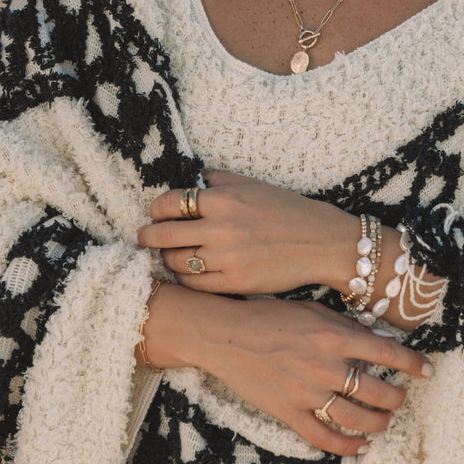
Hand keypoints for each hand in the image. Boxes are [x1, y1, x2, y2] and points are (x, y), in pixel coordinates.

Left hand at [137, 172, 354, 294]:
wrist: (319, 242)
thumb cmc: (287, 210)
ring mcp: (226, 258)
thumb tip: (194, 179)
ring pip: (176, 261)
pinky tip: (185, 271)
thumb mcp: (253, 184)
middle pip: (164, 235)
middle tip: (144, 237)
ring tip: (166, 254)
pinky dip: (184, 277)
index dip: (156, 208)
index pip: (170, 203)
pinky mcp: (234, 282)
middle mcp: (221, 229)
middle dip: (148, 236)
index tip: (155, 213)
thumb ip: (219, 180)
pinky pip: (194, 283)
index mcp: (223, 199)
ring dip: (165, 257)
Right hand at [145, 284, 431, 455]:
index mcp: (334, 335)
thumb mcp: (311, 309)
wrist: (225, 333)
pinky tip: (361, 447)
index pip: (386, 351)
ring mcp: (306, 392)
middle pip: (377, 391)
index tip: (428, 371)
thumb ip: (343, 325)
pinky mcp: (288, 412)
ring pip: (356, 418)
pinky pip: (324, 437)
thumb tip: (373, 337)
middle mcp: (325, 365)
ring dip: (378, 423)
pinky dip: (347, 447)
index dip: (413, 364)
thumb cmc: (268, 316)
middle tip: (401, 398)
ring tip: (385, 421)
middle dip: (397, 398)